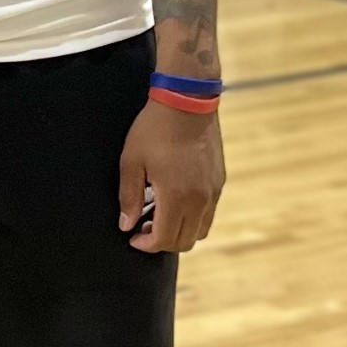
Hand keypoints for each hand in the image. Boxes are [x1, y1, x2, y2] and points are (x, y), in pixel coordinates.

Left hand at [118, 101, 223, 254]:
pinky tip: (176, 200)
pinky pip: (209, 213)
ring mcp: (213, 191)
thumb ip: (129, 197)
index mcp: (176, 196)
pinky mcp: (219, 181)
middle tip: (144, 228)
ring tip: (159, 216)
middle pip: (185, 241)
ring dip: (180, 231)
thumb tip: (127, 225)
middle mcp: (199, 199)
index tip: (133, 238)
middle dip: (162, 242)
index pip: (164, 239)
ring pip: (200, 230)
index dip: (146, 245)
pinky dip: (192, 217)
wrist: (188, 101)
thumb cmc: (155, 129)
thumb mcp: (132, 161)